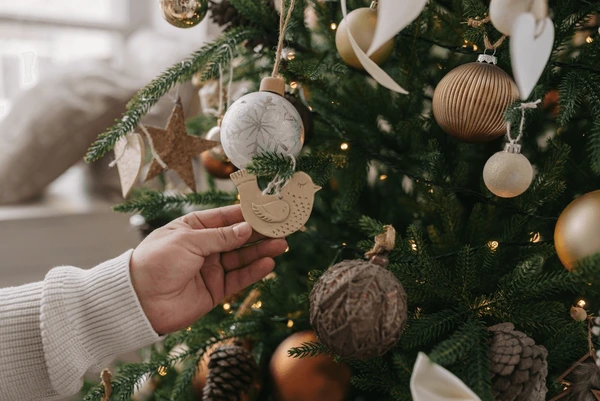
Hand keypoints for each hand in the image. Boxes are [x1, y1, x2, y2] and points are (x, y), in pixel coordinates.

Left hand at [130, 205, 287, 333]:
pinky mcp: (215, 290)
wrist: (139, 302)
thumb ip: (220, 236)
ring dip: (261, 251)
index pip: (226, 217)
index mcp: (193, 227)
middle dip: (260, 232)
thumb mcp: (188, 241)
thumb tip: (247, 228)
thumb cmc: (156, 262)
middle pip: (238, 237)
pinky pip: (239, 278)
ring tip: (281, 244)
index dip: (248, 213)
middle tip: (282, 227)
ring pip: (242, 257)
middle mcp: (204, 247)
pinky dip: (254, 271)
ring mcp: (211, 268)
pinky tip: (268, 263)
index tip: (269, 209)